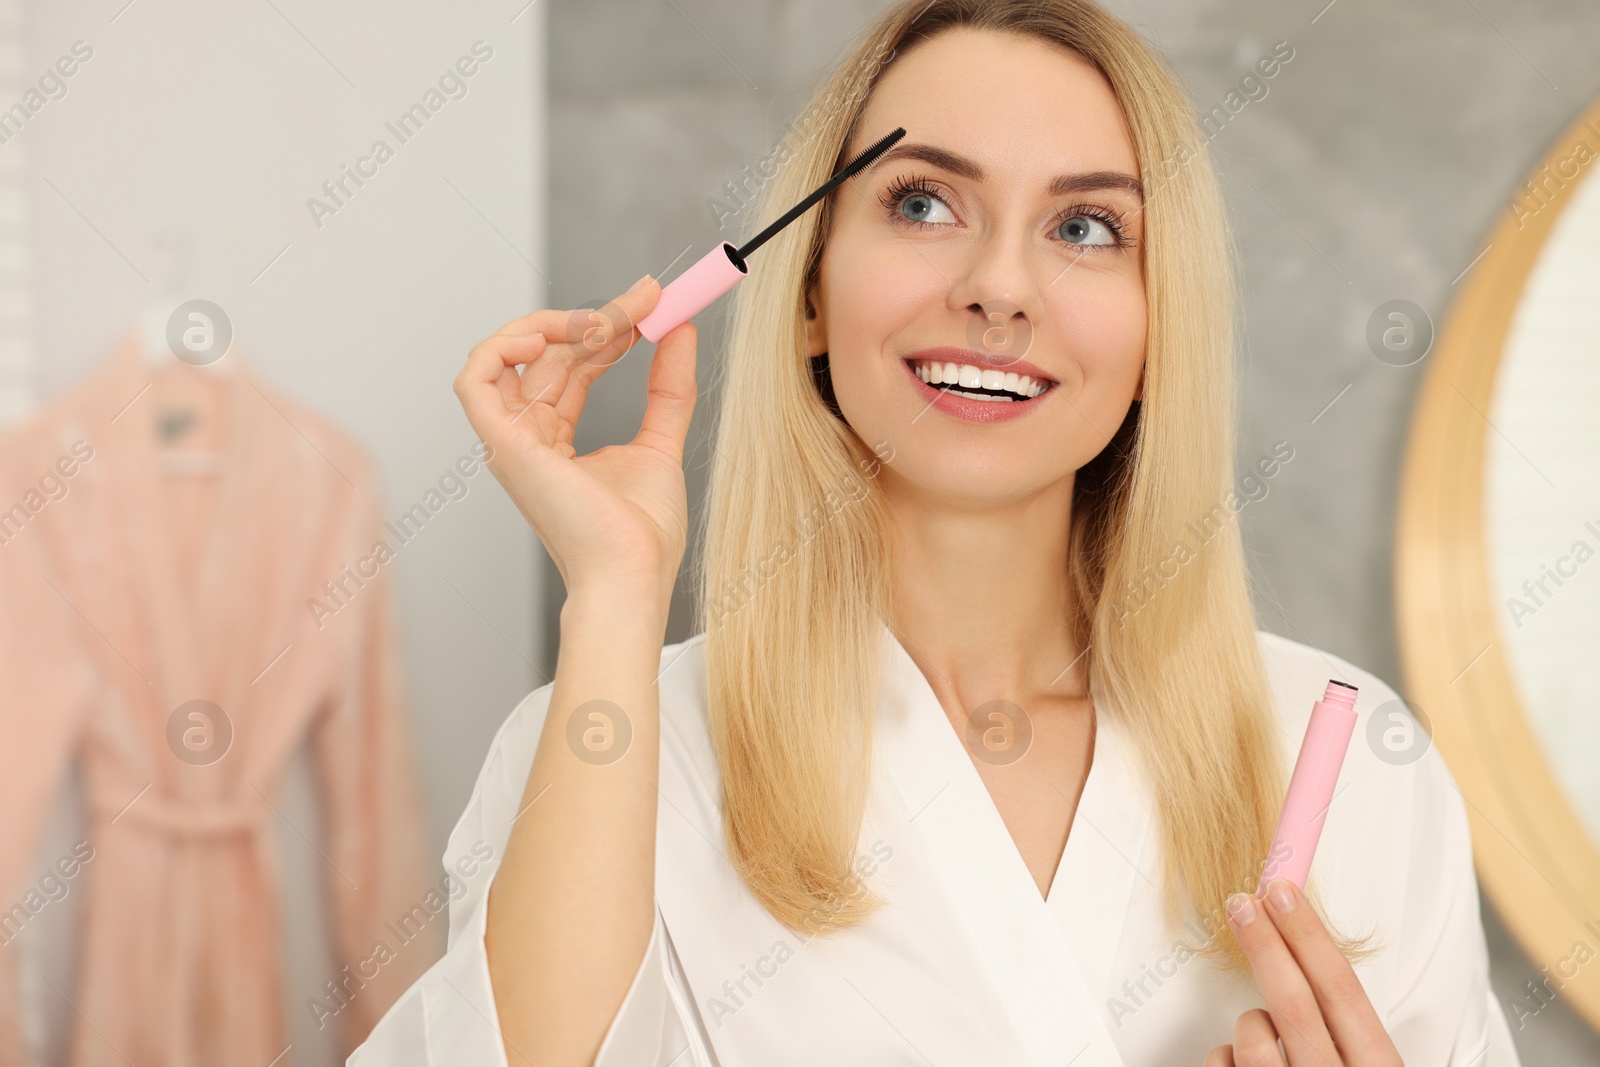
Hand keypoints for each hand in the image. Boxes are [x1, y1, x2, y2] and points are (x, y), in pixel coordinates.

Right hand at [453, 277, 697, 597]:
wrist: (632, 573)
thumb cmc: (641, 534)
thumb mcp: (661, 442)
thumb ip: (668, 388)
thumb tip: (679, 333)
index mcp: (555, 442)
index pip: (572, 366)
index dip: (607, 329)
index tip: (651, 305)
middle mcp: (527, 438)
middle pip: (549, 354)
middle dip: (597, 317)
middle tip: (646, 299)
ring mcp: (511, 442)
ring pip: (512, 355)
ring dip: (558, 323)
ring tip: (606, 320)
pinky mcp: (503, 445)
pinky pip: (476, 380)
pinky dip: (502, 347)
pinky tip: (549, 336)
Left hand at [1203, 879, 1401, 1065]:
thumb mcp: (1367, 1060)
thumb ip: (1345, 1024)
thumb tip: (1305, 953)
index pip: (1341, 989)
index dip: (1308, 934)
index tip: (1284, 893)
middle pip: (1295, 1002)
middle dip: (1267, 944)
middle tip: (1244, 904)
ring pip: (1253, 1033)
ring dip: (1251, 1022)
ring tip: (1267, 1038)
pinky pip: (1222, 1061)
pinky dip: (1227, 1056)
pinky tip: (1246, 1066)